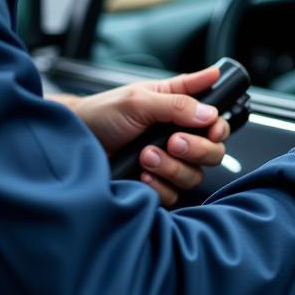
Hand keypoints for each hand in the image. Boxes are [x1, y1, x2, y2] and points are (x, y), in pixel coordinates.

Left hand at [67, 66, 230, 206]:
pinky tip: (141, 174)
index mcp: (179, 107)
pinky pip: (174, 194)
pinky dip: (159, 186)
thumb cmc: (102, 113)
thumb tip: (210, 114)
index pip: (216, 118)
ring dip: (172, 167)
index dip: (219, 126)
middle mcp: (179, 135)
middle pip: (213, 151)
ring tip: (146, 156)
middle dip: (197, 149)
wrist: (75, 142)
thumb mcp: (139, 100)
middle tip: (173, 142)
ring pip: (194, 175)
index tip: (211, 129)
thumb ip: (177, 104)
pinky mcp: (156, 184)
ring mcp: (169, 162)